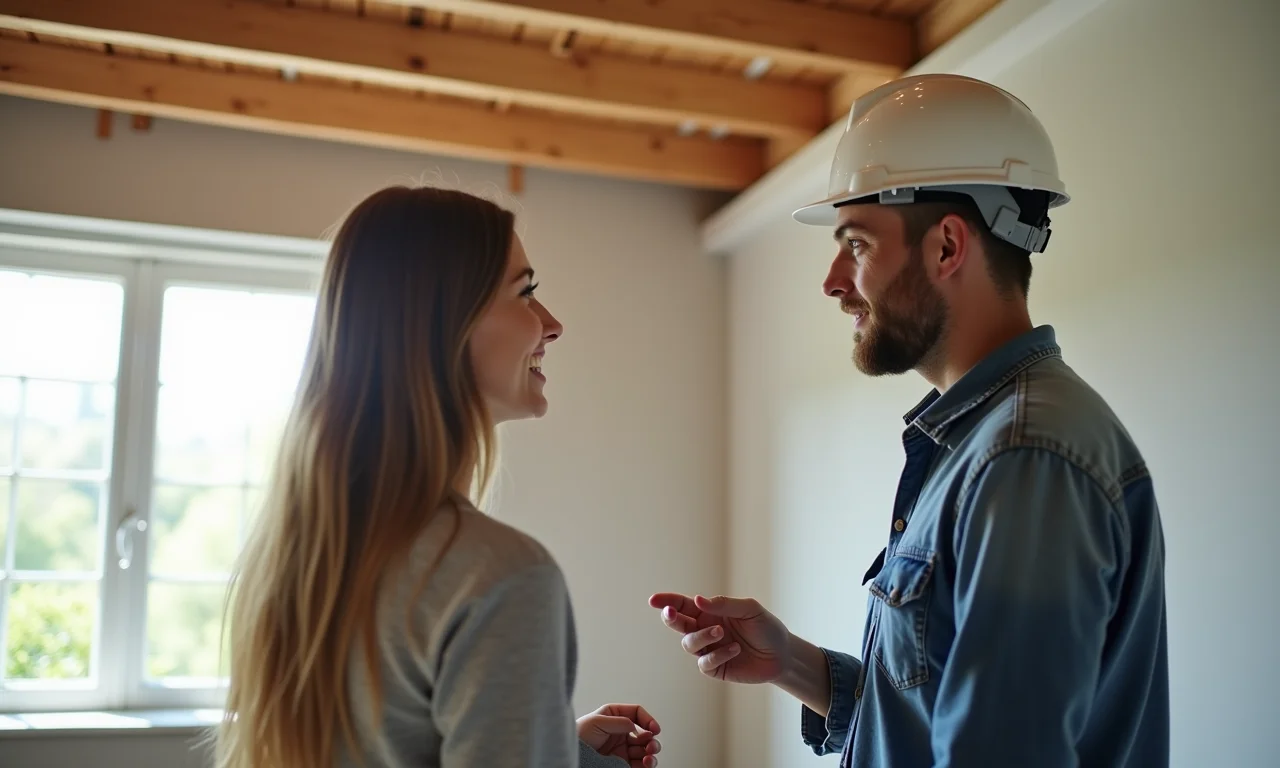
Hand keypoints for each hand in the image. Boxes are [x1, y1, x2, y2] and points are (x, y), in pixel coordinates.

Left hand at [577, 703, 661, 767]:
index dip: (648, 720)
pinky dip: (647, 763)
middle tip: (650, 745)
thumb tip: (635, 725)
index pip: (637, 714)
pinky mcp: (622, 763)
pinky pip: (640, 763)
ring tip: (648, 757)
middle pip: (645, 733)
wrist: (571, 756)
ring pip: (645, 749)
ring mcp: (622, 749)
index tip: (654, 729)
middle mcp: (621, 732)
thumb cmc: (579, 736)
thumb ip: (618, 721)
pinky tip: (646, 763)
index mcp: (615, 716)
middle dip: (651, 739)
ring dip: (651, 752)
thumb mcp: (597, 722)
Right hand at [649, 592, 790, 683]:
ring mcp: (709, 650)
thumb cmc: (766, 627)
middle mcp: (705, 630)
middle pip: (678, 624)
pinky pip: (704, 663)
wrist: (782, 655)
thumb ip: (724, 604)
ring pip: (689, 643)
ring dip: (702, 636)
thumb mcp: (749, 609)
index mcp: (710, 612)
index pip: (683, 605)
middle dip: (671, 618)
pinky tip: (735, 649)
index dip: (667, 602)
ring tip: (721, 632)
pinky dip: (717, 655)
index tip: (653, 600)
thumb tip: (697, 600)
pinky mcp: (715, 668)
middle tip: (671, 613)